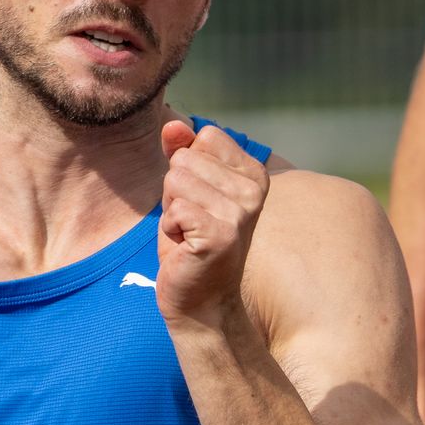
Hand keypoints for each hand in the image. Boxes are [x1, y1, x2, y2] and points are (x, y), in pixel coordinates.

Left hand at [157, 121, 269, 327]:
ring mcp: (240, 213)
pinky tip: (186, 246)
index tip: (198, 201)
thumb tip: (172, 124)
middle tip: (191, 223)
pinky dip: (170, 229)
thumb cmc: (190, 242)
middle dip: (175, 192)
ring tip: (189, 234)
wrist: (199, 299)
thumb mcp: (185, 189)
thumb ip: (181, 151)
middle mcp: (254, 190)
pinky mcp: (221, 235)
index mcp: (253, 173)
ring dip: (172, 211)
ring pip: (176, 181)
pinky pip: (175, 209)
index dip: (187, 169)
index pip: (203, 138)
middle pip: (185, 159)